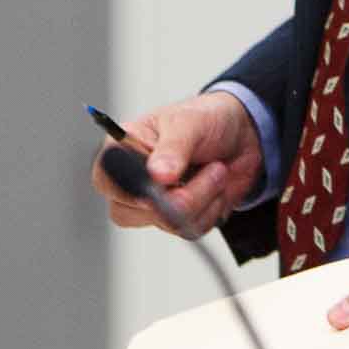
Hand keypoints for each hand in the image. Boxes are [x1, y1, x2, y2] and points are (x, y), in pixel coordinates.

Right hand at [90, 91, 262, 236]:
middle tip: (213, 168)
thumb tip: (156, 174)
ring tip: (217, 170)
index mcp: (123, 149)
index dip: (129, 188)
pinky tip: (217, 187)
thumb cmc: (207, 119)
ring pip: (168, 222)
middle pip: (135, 212)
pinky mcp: (177, 219)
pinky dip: (212, 210)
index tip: (161, 183)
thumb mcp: (190, 122)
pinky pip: (189, 229)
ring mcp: (152, 204)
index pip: (105, 179)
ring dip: (204, 197)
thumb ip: (173, 147)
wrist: (243, 134)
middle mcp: (132, 180)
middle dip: (184, 194)